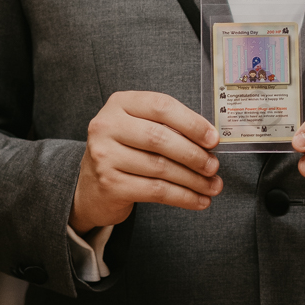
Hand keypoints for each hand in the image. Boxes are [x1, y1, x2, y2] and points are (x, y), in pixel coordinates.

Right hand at [70, 92, 221, 233]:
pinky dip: (183, 197)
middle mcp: (107, 126)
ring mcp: (105, 156)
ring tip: (212, 186)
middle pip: (160, 138)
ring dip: (193, 180)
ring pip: (160, 167)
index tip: (213, 139)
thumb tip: (209, 141)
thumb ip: (168, 127)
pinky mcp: (110, 184)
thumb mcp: (139, 129)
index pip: (161, 106)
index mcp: (120, 104)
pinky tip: (198, 200)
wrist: (91, 187)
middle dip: (194, 154)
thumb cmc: (125, 153)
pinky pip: (156, 191)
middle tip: (214, 166)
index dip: (192, 123)